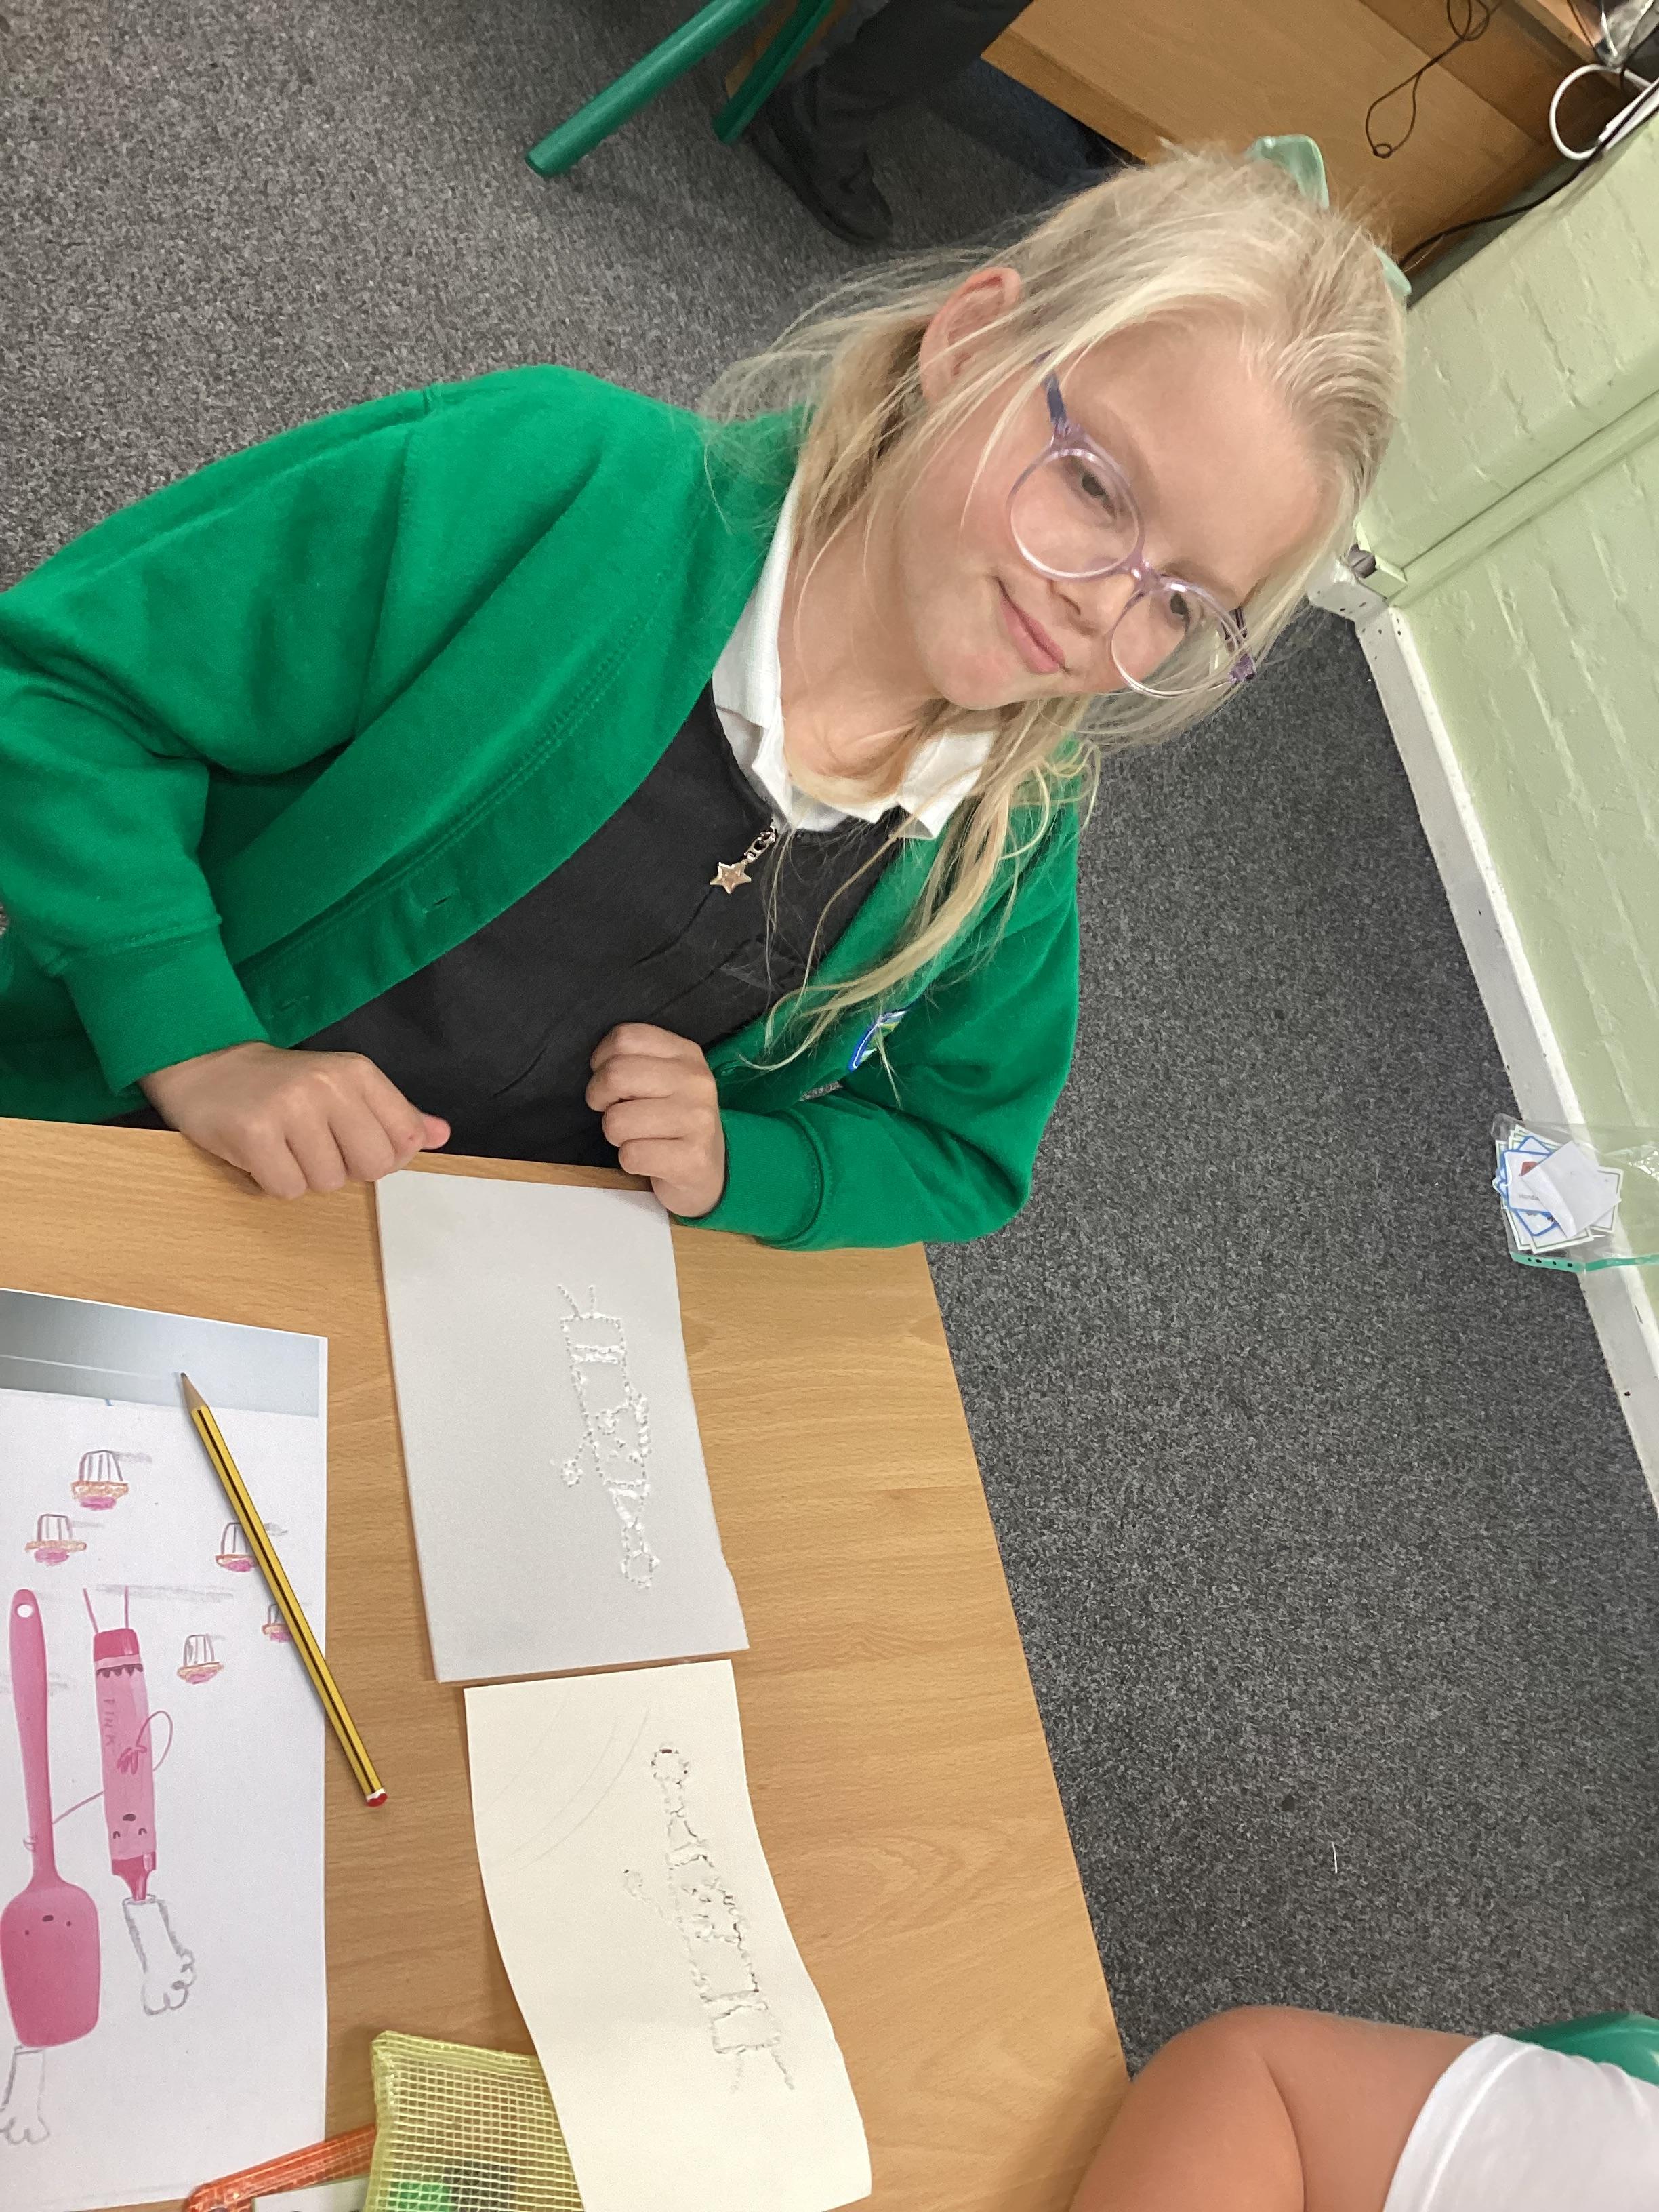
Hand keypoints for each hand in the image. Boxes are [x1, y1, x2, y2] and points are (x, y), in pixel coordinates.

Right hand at [139, 1041, 449, 1198]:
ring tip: (283, 1144)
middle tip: (313, 1144)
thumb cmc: (280, 1085)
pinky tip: (261, 1153)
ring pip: (328, 1182)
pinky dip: (274, 1182)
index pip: (405, 1138)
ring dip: (305, 1175)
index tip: (352, 1142)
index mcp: (357, 1072)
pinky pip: (287, 1189)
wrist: (205, 1064)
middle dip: (345, 1168)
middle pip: (373, 1166)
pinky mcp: (253, 1133)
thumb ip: (394, 1113)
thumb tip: (441, 1135)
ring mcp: (290, 1107)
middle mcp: (328, 1084)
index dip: (383, 1154)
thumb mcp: (344, 1086)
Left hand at [586, 1025, 725, 1218]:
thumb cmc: (674, 1121)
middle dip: (600, 1099)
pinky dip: (630, 1162)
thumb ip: (636, 1061)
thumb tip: (599, 1068)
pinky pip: (631, 1155)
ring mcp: (698, 1119)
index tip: (611, 1082)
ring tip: (639, 1137)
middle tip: (616, 1111)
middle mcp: (696, 1082)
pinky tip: (650, 1159)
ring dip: (616, 1135)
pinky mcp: (692, 1157)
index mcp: (686, 1054)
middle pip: (615, 1075)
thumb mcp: (666, 1078)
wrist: (713, 1167)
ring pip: (616, 1120)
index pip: (625, 1038)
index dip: (602, 1062)